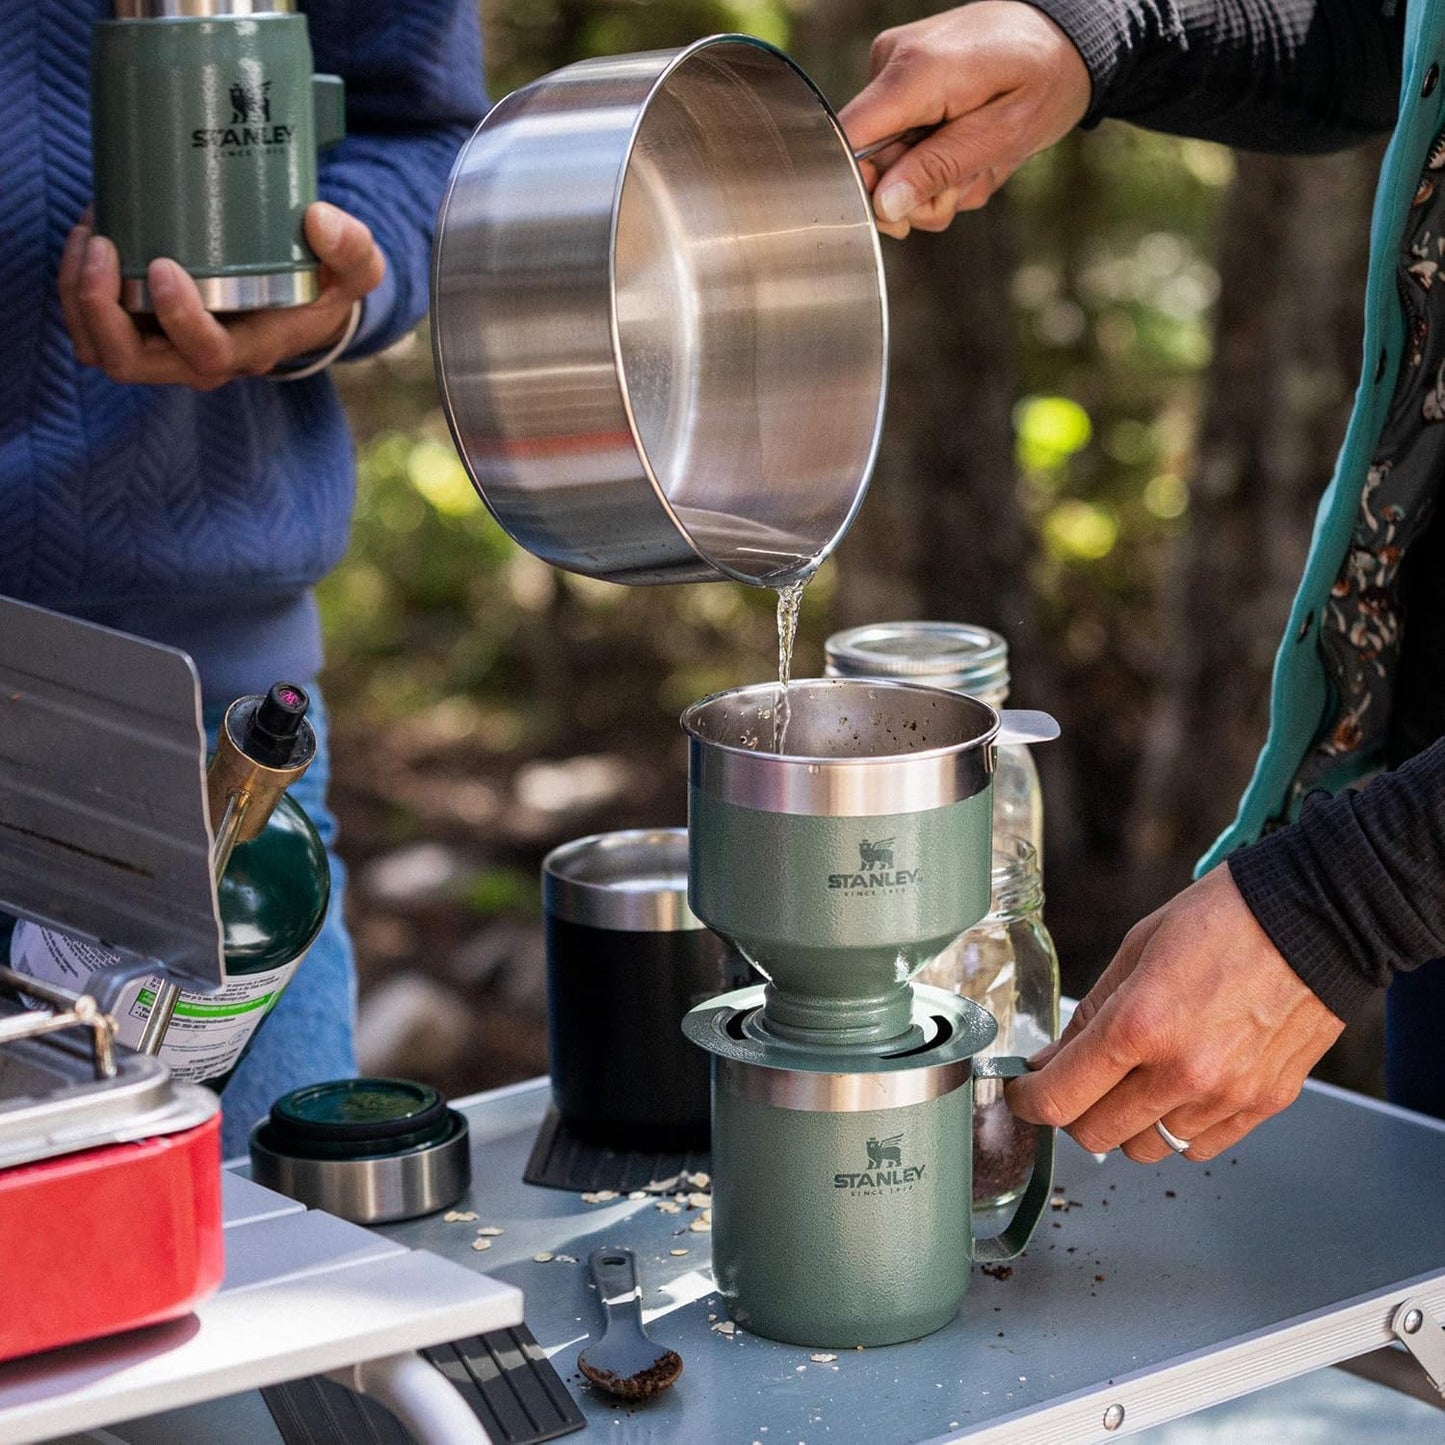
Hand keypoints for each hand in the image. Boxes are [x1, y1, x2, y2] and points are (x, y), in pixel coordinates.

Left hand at [58, 201, 384, 389]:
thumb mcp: (357, 270)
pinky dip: (77, 286)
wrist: (303, 304)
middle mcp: (201, 360)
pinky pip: (93, 326)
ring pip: (101, 346)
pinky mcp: (143, 328)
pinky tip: (89, 236)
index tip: (164, 264)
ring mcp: (166, 348)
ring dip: (79, 296)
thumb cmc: (325, 287)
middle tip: (100, 243)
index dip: (179, 318)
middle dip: (100, 309)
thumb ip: (352, 248)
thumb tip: (317, 220)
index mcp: (250, 350)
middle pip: (131, 362)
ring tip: (89, 233)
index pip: (206, 354)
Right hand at [838, 2, 1090, 237]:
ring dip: (935, 180)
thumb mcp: (1005, 134)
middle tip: (966, 185)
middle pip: (870, 161)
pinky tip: (968, 147)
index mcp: (915, 72)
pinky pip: (903, 142)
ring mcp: (895, 69)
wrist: (1065, 36)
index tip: (901, 211)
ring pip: (890, 160)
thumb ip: (940, 168)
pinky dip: (936, 159)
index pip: (848, 139)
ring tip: (978, 162)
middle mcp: (893, 62)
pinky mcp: (902, 81)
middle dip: (917, 192)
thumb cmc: (1047, 76)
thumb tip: (884, 205)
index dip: (863, 188)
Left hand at [1007, 865, 1345, 1162]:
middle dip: (1073, 1111)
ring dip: (1128, 1123)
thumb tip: (1052, 1061)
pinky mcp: (1264, 1105)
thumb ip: (1091, 1016)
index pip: (1061, 1098)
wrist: (1318, 920)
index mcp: (1140, 1025)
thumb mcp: (1136, 949)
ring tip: (1137, 1078)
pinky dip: (1179, 1128)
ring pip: (1147, 1149)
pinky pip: (1199, 1148)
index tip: (1023, 1093)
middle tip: (1077, 1081)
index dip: (1028, 1101)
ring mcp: (1227, 1096)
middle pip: (1096, 1135)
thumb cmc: (1226, 919)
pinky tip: (1180, 1088)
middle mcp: (1182, 1072)